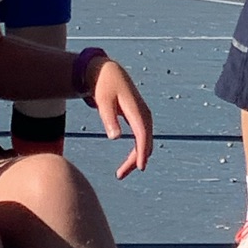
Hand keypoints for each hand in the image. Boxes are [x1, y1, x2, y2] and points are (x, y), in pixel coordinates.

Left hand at [89, 57, 151, 178]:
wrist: (108, 72)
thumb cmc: (103, 86)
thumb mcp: (103, 101)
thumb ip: (108, 119)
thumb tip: (115, 138)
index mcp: (136, 110)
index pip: (142, 134)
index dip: (141, 152)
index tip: (140, 167)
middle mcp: (144, 114)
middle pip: (145, 142)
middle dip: (135, 160)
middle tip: (120, 175)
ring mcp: (144, 116)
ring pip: (145, 142)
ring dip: (136, 157)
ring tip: (121, 172)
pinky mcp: (140, 118)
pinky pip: (142, 138)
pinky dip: (137, 150)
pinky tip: (129, 161)